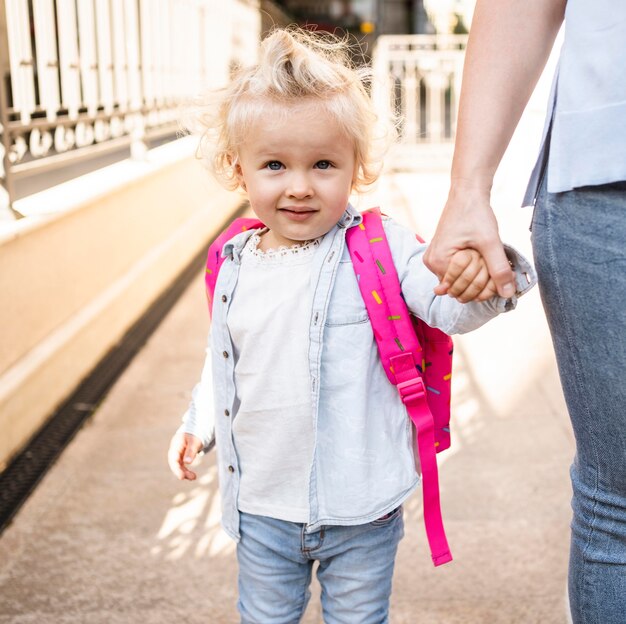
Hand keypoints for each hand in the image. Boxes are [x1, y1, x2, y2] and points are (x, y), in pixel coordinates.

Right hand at [167, 432, 203, 480]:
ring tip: (194, 477)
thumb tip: (187, 462)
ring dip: (185, 473)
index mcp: (175, 445)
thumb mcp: (194, 442)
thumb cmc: (194, 435)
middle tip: (192, 478)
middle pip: (175, 464)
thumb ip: (191, 451)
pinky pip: (182, 466)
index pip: (173, 459)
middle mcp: (174, 451)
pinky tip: (192, 476)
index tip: (181, 477)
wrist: (194, 431)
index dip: (176, 469)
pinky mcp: (181, 457)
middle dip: (181, 472)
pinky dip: (186, 471)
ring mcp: (177, 455)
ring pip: (178, 466)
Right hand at [424, 183, 514, 298]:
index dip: (483, 284)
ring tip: (486, 257)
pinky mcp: (439, 256)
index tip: (496, 268)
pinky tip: (479, 257)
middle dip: (480, 281)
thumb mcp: (490, 242)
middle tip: (491, 260)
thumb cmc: (476, 213)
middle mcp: (431, 264)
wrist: (467, 193)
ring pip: (459, 282)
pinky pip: (456, 273)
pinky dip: (470, 270)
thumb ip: (499, 269)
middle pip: (460, 289)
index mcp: (438, 262)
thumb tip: (508, 294)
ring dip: (476, 276)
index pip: (462, 290)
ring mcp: (434, 261)